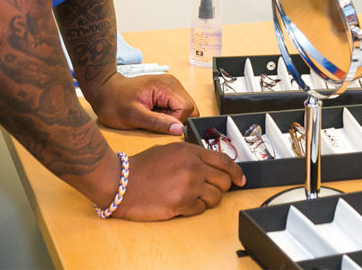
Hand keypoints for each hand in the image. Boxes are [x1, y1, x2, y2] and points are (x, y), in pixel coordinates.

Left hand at [89, 73, 198, 135]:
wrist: (105, 90)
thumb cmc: (114, 102)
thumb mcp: (133, 116)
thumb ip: (158, 123)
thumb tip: (179, 130)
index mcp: (166, 86)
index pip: (187, 108)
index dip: (175, 121)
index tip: (157, 122)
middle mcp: (173, 83)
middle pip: (190, 108)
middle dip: (175, 119)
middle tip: (154, 119)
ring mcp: (171, 85)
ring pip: (185, 108)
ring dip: (172, 116)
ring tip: (153, 114)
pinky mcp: (168, 90)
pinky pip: (177, 106)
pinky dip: (168, 113)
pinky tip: (154, 111)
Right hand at [113, 142, 244, 219]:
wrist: (121, 183)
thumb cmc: (141, 167)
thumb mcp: (169, 150)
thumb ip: (191, 155)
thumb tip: (209, 163)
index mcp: (191, 152)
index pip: (225, 161)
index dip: (236, 171)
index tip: (241, 179)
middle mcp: (193, 167)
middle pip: (224, 180)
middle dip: (222, 187)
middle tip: (214, 190)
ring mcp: (188, 186)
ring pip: (215, 197)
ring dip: (208, 200)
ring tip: (194, 198)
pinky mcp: (181, 204)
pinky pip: (201, 209)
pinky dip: (196, 209)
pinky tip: (184, 204)